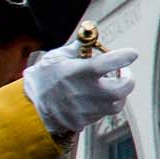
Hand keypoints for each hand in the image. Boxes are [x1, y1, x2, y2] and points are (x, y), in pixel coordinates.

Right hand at [22, 41, 136, 136]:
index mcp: (81, 72)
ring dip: (118, 94)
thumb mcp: (56, 57)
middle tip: (123, 72)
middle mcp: (88, 92)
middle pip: (123, 88)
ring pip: (116, 104)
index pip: (112, 62)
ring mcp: (87, 110)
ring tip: (110, 85)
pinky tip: (96, 97)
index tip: (132, 53)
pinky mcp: (84, 122)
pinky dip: (104, 104)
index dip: (125, 56)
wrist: (27, 109)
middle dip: (128, 79)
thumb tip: (90, 36)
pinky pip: (102, 114)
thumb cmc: (42, 79)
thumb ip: (77, 48)